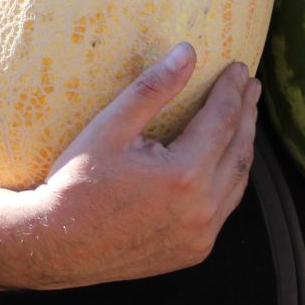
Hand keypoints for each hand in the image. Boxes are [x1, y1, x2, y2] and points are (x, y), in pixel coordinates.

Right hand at [19, 43, 258, 289]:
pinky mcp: (192, 252)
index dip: (232, 90)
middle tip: (250, 86)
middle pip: (239, 150)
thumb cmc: (75, 184)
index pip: (223, 119)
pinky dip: (228, 181)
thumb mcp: (110, 127)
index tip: (239, 68)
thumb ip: (153, 88)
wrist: (55, 246)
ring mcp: (200, 236)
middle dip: (247, 114)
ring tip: (243, 119)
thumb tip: (188, 53)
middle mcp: (202, 209)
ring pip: (236, 183)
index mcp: (185, 174)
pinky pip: (223, 210)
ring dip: (241, 147)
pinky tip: (223, 164)